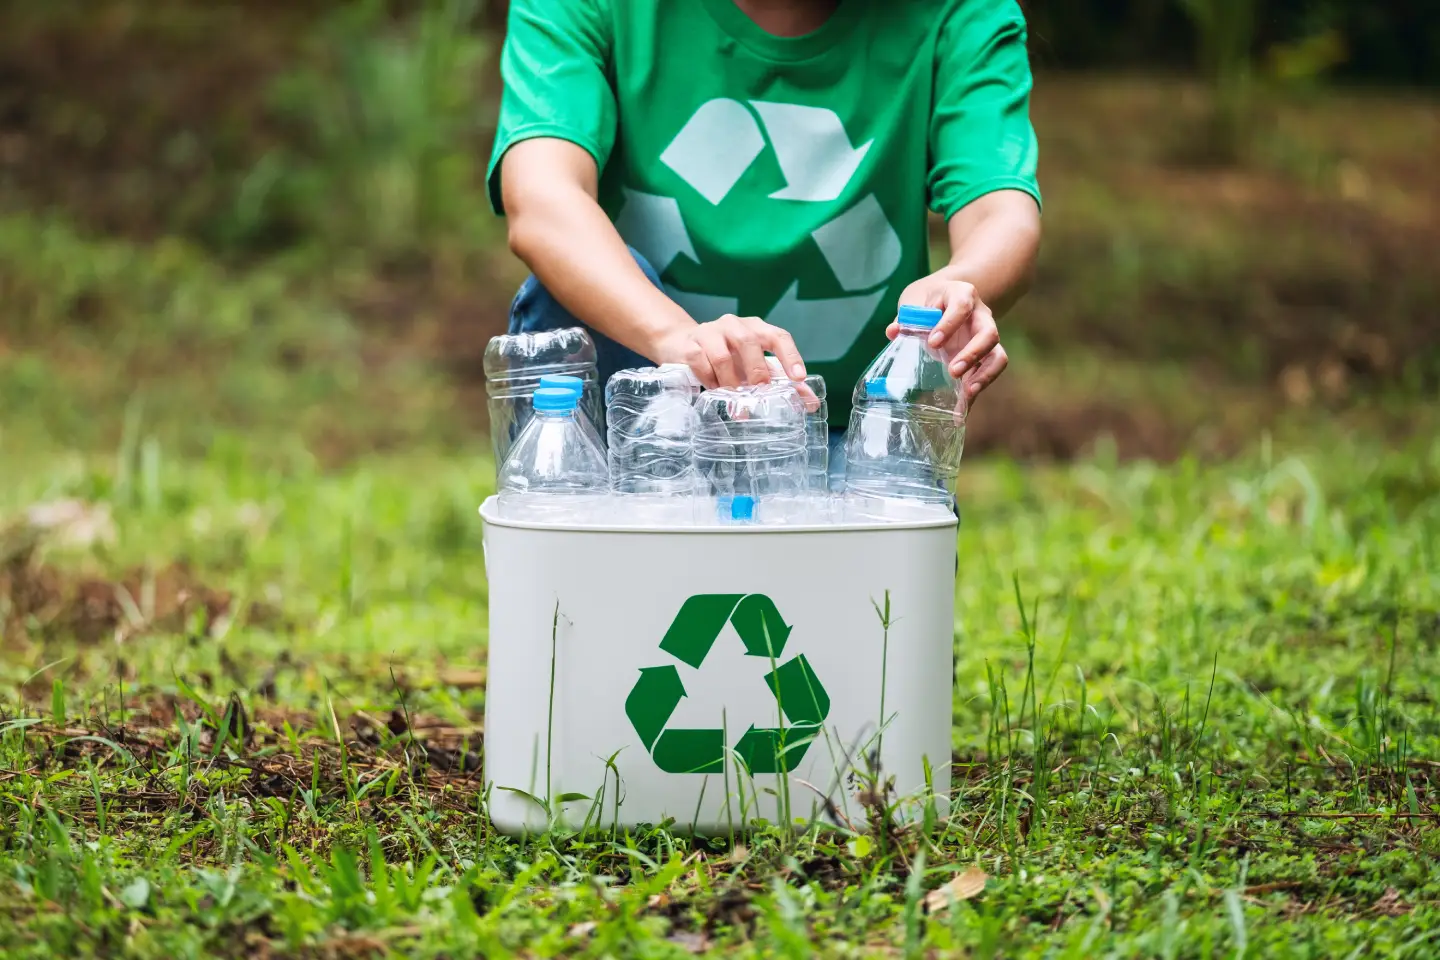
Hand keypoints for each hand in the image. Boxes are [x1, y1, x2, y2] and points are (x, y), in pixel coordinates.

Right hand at [654, 315, 806, 389]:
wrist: (682, 343)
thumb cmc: (727, 356)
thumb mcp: (754, 366)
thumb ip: (781, 382)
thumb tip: (810, 403)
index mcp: (756, 327)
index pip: (778, 336)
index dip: (790, 356)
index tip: (798, 378)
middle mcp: (734, 324)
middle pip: (749, 342)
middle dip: (756, 369)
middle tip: (760, 391)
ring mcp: (710, 332)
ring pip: (723, 356)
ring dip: (729, 381)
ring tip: (733, 396)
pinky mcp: (690, 344)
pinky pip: (700, 362)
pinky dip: (708, 379)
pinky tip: (712, 388)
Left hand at [887, 278, 1007, 402]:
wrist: (946, 297)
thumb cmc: (929, 299)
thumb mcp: (916, 301)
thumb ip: (906, 317)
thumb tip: (893, 332)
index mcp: (962, 295)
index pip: (962, 307)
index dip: (950, 324)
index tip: (933, 342)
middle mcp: (981, 316)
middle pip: (989, 334)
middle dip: (972, 354)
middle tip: (952, 371)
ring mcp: (986, 337)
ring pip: (997, 356)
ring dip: (984, 376)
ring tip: (967, 393)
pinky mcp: (984, 357)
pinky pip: (987, 374)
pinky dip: (976, 391)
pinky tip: (963, 408)